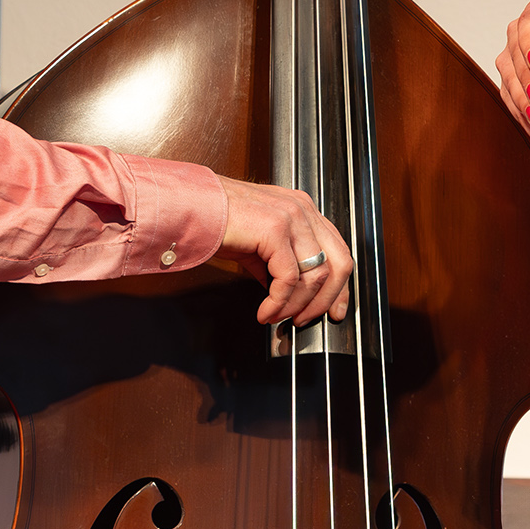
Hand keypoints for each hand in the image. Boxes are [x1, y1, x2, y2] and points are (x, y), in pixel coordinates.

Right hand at [216, 177, 356, 324]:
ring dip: (298, 305)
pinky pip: (289, 278)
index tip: (335, 311)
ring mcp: (291, 216)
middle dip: (325, 300)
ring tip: (279, 318)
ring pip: (316, 274)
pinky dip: (279, 303)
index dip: (340, 286)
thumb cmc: (216, 221)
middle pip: (339, 263)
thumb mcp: (257, 242)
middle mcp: (303, 209)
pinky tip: (265, 312)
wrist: (189, 207)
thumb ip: (278, 262)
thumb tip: (287, 292)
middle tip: (305, 321)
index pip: (338, 251)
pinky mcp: (274, 229)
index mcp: (303, 209)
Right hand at [492, 5, 529, 147]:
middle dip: (526, 81)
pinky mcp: (516, 88)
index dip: (529, 42)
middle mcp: (524, 39)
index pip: (528, 24)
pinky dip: (524, 119)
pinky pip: (513, 104)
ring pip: (509, 82)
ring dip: (521, 103)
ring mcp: (517, 64)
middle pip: (514, 57)